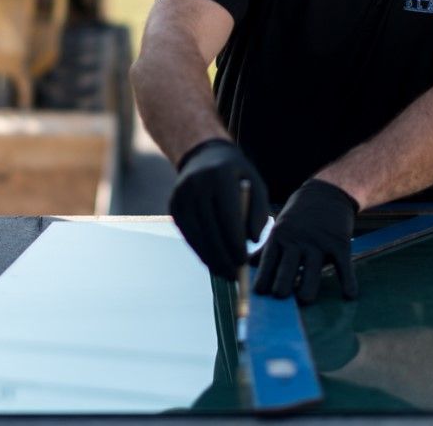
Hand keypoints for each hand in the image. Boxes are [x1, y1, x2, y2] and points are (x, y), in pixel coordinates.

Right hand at [168, 138, 267, 279]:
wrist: (203, 155)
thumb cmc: (236, 174)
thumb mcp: (255, 183)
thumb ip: (259, 210)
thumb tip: (253, 240)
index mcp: (220, 176)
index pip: (227, 216)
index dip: (234, 243)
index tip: (243, 262)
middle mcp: (197, 184)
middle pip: (210, 229)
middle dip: (222, 257)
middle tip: (234, 276)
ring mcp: (181, 194)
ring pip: (196, 235)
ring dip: (210, 258)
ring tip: (224, 274)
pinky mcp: (173, 205)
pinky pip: (187, 234)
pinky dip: (199, 250)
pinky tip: (211, 262)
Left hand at [253, 178, 358, 303]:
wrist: (327, 193)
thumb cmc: (298, 216)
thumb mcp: (280, 227)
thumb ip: (267, 249)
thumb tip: (247, 267)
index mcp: (280, 237)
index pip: (267, 261)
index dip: (262, 279)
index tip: (259, 294)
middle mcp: (297, 240)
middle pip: (286, 269)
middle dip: (282, 287)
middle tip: (280, 299)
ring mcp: (319, 242)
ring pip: (312, 271)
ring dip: (308, 289)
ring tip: (304, 300)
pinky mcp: (340, 242)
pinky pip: (344, 265)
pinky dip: (347, 281)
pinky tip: (348, 295)